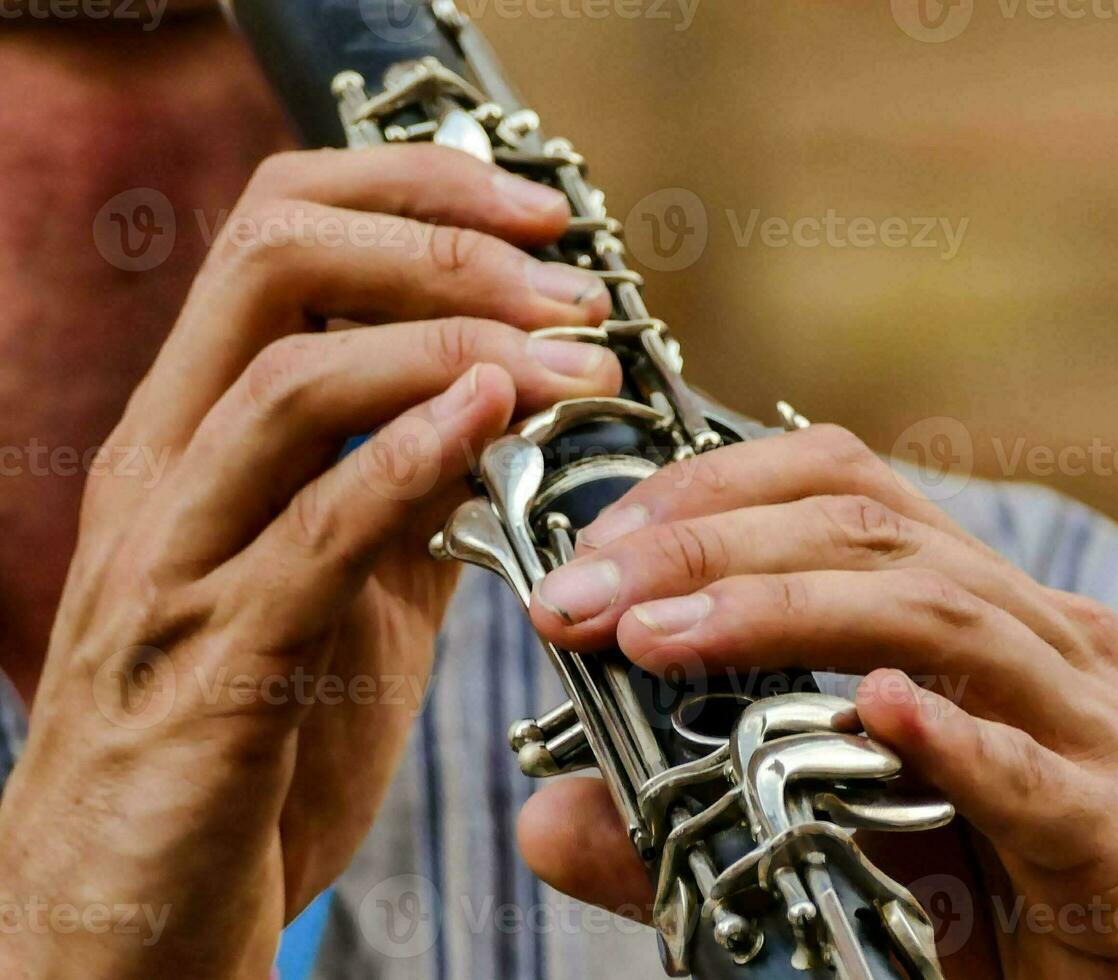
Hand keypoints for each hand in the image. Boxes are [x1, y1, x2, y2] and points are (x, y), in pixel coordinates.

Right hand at [0, 145, 618, 978]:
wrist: (140, 905)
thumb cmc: (250, 738)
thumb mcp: (346, 584)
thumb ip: (410, 490)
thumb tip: (509, 401)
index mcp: (198, 431)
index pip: (279, 230)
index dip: (414, 191)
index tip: (538, 215)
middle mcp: (169, 469)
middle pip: (273, 263)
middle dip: (443, 246)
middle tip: (572, 288)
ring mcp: (176, 561)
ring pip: (289, 385)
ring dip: (456, 348)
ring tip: (577, 368)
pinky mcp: (214, 667)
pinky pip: (305, 536)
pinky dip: (405, 463)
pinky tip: (494, 422)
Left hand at [516, 425, 1117, 978]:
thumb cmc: (997, 914)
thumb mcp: (833, 849)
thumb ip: (695, 830)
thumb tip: (547, 818)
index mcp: (981, 613)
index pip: (849, 487)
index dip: (718, 489)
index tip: (597, 546)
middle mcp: (1044, 641)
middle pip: (876, 532)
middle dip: (714, 546)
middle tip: (586, 594)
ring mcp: (1094, 730)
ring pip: (943, 619)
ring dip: (787, 615)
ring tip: (658, 640)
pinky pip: (1031, 773)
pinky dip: (949, 739)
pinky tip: (875, 712)